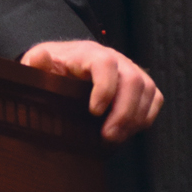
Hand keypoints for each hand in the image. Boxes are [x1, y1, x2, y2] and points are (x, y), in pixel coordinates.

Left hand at [19, 39, 162, 141]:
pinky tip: (129, 130)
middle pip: (132, 80)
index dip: (105, 88)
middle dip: (123, 112)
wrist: (66, 63)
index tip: (94, 112)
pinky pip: (154, 98)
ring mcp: (130, 69)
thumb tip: (41, 57)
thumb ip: (36, 63)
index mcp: (88, 53)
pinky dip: (145, 116)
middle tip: (108, 136)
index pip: (105, 64)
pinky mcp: (140, 83)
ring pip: (147, 89)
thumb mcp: (37, 63)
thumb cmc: (52, 67)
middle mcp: (114, 57)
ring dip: (135, 118)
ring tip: (116, 137)